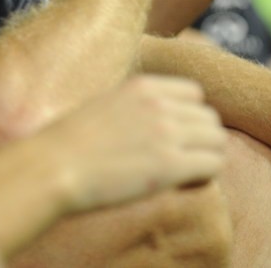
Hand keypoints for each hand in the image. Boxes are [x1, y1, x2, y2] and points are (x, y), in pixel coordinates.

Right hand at [40, 76, 225, 213]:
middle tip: (182, 160)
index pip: (195, 94)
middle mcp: (160, 105)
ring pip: (218, 141)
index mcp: (143, 87)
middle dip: (201, 140)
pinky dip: (204, 176)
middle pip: (210, 118)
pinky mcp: (170, 165)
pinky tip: (183, 184)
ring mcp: (167, 134)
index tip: (177, 136)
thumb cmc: (70, 143)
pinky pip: (213, 166)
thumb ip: (136, 106)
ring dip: (206, 157)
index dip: (190, 117)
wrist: (53, 167)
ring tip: (185, 173)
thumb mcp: (106, 105)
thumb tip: (157, 122)